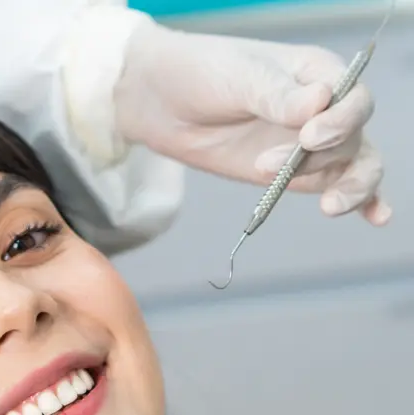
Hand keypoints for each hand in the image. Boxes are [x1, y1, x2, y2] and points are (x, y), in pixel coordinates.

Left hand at [114, 23, 389, 224]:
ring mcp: (310, 144)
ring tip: (330, 206)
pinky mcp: (293, 173)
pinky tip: (376, 217)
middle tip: (277, 164)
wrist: (161, 101)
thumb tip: (318, 104)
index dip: (341, 120)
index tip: (309, 137)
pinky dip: (362, 201)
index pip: (352, 98)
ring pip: (354, 165)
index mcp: (316, 74)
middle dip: (323, 157)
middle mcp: (322, 109)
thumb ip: (275, 95)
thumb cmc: (201, 74)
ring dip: (352, 187)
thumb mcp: (237, 77)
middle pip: (353, 137)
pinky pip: (336, 185)